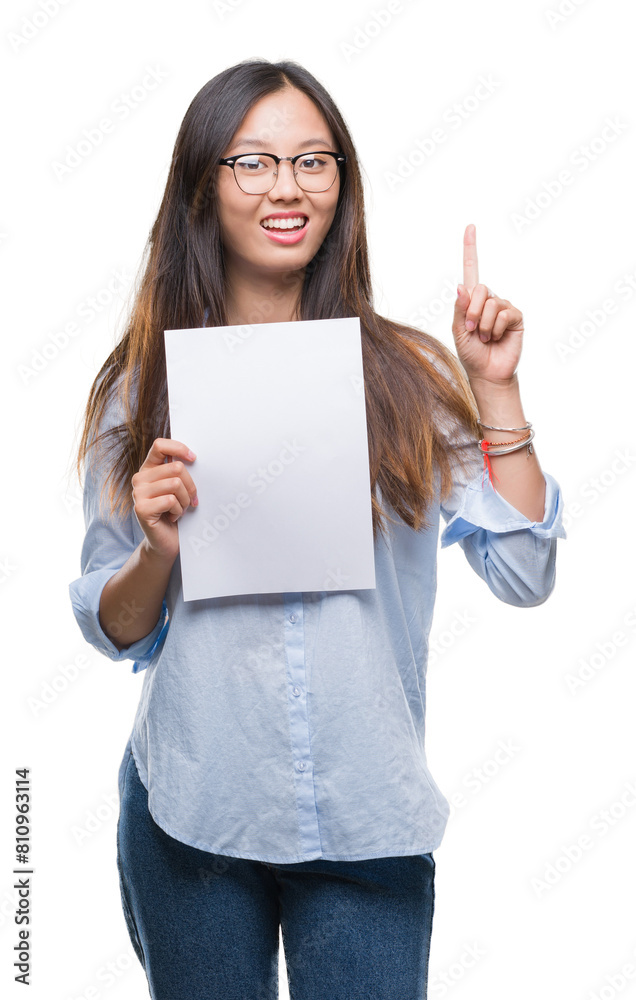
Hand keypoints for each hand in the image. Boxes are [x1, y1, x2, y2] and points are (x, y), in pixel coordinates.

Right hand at [131, 439, 198, 559]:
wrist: (166, 542)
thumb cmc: (175, 513)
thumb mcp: (178, 488)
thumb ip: (179, 472)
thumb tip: (193, 457)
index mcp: (148, 470)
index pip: (160, 446)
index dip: (179, 448)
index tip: (194, 458)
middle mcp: (140, 479)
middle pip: (176, 467)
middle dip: (190, 485)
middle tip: (190, 500)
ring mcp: (138, 494)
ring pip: (175, 484)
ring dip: (185, 500)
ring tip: (180, 509)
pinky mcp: (141, 509)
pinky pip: (171, 500)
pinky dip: (179, 510)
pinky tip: (173, 517)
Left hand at [452, 224, 523, 385]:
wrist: (488, 373)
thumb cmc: (471, 353)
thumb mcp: (458, 331)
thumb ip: (459, 309)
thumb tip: (461, 285)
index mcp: (472, 300)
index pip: (472, 270)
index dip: (470, 249)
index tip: (470, 226)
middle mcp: (489, 299)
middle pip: (479, 288)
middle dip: (471, 312)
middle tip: (471, 330)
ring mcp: (504, 307)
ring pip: (491, 303)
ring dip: (483, 324)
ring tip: (484, 338)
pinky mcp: (516, 317)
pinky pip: (504, 313)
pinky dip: (496, 327)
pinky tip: (496, 338)